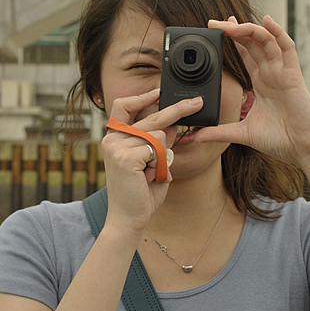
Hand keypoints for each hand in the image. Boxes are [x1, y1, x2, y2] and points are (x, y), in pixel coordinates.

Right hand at [101, 89, 203, 236]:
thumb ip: (159, 143)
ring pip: (159, 135)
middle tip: (196, 103)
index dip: (142, 97)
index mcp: (114, 138)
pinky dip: (160, 164)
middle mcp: (112, 139)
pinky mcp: (125, 157)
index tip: (160, 91)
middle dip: (178, 110)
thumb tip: (174, 124)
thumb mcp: (153, 163)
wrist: (129, 219)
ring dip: (164, 157)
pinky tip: (148, 177)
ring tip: (151, 174)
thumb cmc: (141, 193)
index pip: (123, 106)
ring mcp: (117, 147)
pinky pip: (157, 149)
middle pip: (151, 118)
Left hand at [193, 15, 309, 166]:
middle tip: (215, 22)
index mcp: (261, 83)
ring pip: (266, 40)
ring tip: (229, 22)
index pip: (245, 54)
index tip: (215, 30)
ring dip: (248, 29)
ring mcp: (282, 72)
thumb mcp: (242, 133)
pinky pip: (287, 48)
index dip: (232, 40)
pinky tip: (267, 20)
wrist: (303, 149)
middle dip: (234, 30)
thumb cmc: (280, 140)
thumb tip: (195, 136)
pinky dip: (278, 32)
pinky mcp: (293, 74)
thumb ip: (218, 132)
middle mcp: (271, 73)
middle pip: (252, 43)